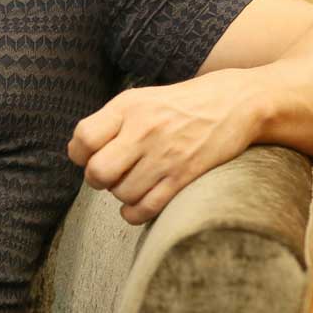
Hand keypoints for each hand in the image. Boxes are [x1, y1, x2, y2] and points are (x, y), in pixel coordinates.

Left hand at [67, 71, 261, 224]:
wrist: (234, 103)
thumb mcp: (141, 99)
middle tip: (108, 175)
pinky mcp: (184, 176)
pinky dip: (134, 213)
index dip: (78, 154)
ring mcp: (164, 155)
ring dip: (120, 194)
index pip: (83, 138)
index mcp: (127, 107)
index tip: (86, 158)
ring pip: (121, 193)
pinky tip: (136, 205)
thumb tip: (80, 151)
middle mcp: (143, 130)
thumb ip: (111, 121)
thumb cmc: (180, 104)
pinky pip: (146, 208)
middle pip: (98, 171)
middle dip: (96, 179)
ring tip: (131, 184)